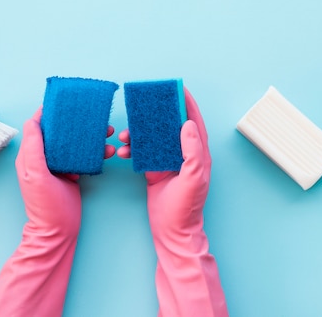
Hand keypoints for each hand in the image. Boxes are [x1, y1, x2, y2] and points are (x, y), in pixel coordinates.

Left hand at [16, 108, 115, 236]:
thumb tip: (32, 121)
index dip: (48, 112)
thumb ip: (34, 147)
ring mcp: (58, 166)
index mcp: (31, 155)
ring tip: (107, 133)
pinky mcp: (72, 173)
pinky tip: (107, 151)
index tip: (62, 101)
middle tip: (92, 115)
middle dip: (75, 122)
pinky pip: (83, 157)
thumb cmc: (44, 205)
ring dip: (90, 137)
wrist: (58, 232)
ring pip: (74, 143)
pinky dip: (95, 152)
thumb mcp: (36, 174)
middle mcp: (44, 158)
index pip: (37, 126)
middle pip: (59, 132)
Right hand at [117, 87, 210, 239]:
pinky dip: (132, 149)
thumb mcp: (193, 178)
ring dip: (139, 133)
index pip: (193, 121)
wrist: (171, 232)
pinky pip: (142, 151)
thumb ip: (192, 151)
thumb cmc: (186, 208)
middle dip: (158, 113)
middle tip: (146, 101)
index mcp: (198, 153)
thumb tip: (187, 124)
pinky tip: (123, 151)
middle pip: (171, 124)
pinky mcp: (154, 169)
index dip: (187, 103)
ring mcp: (167, 160)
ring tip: (125, 134)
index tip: (178, 88)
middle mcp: (183, 153)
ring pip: (152, 137)